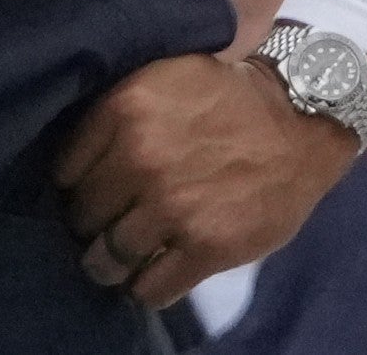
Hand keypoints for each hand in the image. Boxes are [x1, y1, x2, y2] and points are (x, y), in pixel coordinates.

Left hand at [54, 51, 362, 309]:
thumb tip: (80, 156)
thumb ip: (118, 112)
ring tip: (119, 262)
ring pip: (111, 256)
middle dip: (90, 226)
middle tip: (104, 228)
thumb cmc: (229, 94)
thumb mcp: (162, 78)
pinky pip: (152, 287)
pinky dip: (145, 289)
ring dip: (111, 264)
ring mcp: (171, 207)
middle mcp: (139, 160)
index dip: (74, 186)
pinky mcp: (205, 246)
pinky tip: (150, 278)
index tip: (86, 193)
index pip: (65, 169)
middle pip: (83, 216)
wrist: (301, 117)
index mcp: (123, 110)